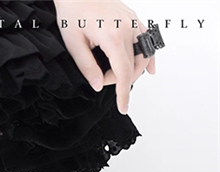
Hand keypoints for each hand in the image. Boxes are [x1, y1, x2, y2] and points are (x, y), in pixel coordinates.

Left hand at [51, 0, 155, 114]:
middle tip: (101, 79)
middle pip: (133, 66)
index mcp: (113, 36)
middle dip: (118, 80)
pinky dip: (148, 56)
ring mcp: (132, 22)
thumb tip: (98, 85)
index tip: (123, 107)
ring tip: (116, 76)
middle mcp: (128, 28)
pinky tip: (149, 69)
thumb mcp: (74, 45)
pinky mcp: (133, 19)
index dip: (123, 93)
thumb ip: (88, 68)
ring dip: (132, 71)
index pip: (123, 73)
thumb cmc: (73, 13)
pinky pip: (147, 40)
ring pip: (143, 55)